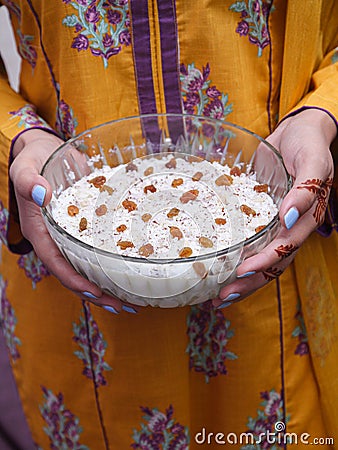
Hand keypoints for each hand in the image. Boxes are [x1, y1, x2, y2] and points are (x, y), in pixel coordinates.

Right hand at [9, 129, 137, 313]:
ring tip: (133, 297)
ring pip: (89, 265)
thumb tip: (40, 194)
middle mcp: (57, 240)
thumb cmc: (33, 161)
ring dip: (108, 283)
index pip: (57, 264)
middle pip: (76, 273)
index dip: (75, 281)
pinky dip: (113, 259)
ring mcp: (72, 235)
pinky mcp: (86, 227)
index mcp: (41, 233)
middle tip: (124, 305)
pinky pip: (99, 246)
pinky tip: (133, 265)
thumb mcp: (25, 169)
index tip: (97, 293)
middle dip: (98, 292)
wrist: (47, 153)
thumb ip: (29, 181)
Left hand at [213, 109, 336, 307]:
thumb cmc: (309, 145)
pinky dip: (235, 257)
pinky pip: (248, 241)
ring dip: (240, 280)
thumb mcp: (313, 161)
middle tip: (221, 296)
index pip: (286, 248)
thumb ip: (306, 189)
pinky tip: (216, 268)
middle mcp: (289, 227)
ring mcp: (273, 224)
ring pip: (259, 260)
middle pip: (271, 264)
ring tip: (216, 296)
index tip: (243, 271)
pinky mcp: (258, 217)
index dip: (266, 262)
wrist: (298, 132)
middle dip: (248, 283)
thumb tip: (289, 216)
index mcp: (305, 218)